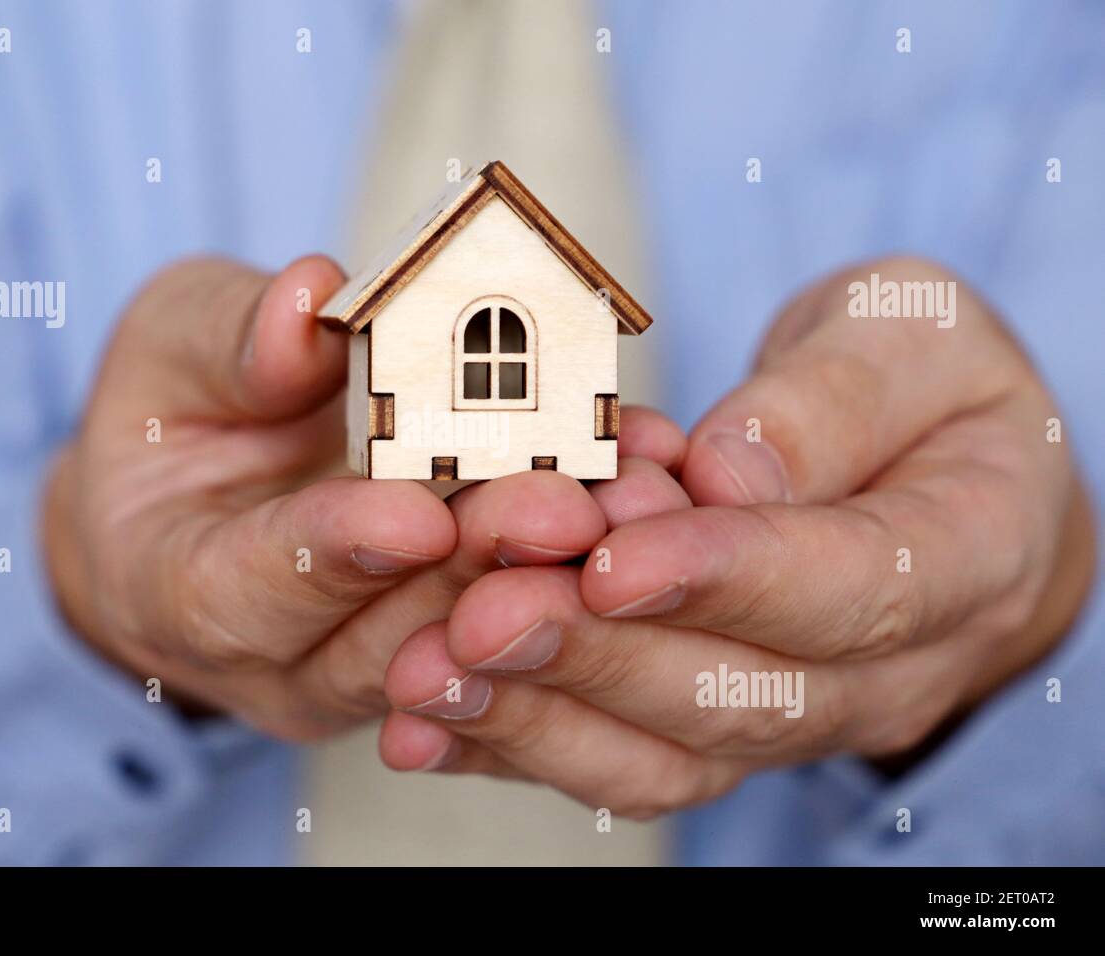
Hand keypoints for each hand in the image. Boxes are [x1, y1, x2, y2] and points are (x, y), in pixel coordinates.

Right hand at [43, 255, 688, 740]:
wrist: (207, 492)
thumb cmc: (179, 411)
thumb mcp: (178, 345)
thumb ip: (233, 338)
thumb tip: (308, 303)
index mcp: (182, 589)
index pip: (253, 588)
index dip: (336, 552)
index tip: (419, 515)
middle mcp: (279, 659)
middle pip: (383, 638)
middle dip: (478, 570)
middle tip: (565, 507)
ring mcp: (366, 673)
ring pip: (466, 649)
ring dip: (548, 581)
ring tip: (626, 502)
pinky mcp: (442, 658)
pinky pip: (515, 629)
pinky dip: (578, 568)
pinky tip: (641, 496)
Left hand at [379, 256, 1096, 815]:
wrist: (940, 474)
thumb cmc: (926, 385)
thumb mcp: (908, 333)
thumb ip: (831, 401)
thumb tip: (727, 477)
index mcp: (972, 554)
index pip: (853, 587)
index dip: (728, 578)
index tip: (613, 560)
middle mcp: (891, 670)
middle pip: (742, 696)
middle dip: (597, 658)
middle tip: (481, 616)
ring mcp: (799, 715)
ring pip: (670, 756)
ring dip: (539, 719)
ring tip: (430, 674)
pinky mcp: (715, 728)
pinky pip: (620, 761)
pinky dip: (516, 745)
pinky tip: (426, 721)